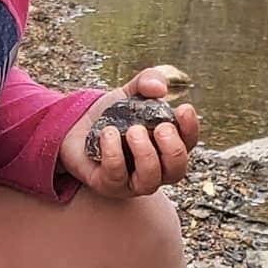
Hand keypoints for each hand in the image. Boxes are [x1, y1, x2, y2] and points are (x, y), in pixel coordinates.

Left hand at [58, 67, 198, 198]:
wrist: (76, 126)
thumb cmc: (112, 114)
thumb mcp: (130, 92)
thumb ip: (146, 82)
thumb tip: (159, 89)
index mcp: (167, 145)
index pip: (189, 142)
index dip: (191, 128)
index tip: (183, 108)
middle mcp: (156, 168)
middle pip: (177, 169)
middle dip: (173, 149)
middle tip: (160, 128)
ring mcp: (133, 181)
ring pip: (150, 179)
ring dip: (145, 154)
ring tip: (133, 130)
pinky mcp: (109, 185)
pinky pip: (116, 177)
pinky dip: (114, 154)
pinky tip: (108, 134)